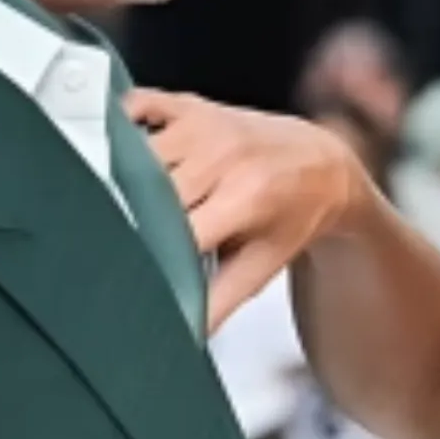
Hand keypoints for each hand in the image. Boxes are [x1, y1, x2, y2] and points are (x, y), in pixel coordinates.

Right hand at [124, 88, 370, 331]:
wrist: (323, 165)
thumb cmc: (291, 218)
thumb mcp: (262, 267)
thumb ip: (216, 303)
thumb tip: (175, 334)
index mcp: (244, 197)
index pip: (174, 229)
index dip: (146, 251)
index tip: (126, 269)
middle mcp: (223, 154)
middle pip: (147, 190)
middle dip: (129, 217)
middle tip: (116, 240)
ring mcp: (204, 123)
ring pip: (135, 153)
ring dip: (122, 179)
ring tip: (122, 205)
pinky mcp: (190, 103)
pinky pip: (136, 106)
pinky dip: (118, 127)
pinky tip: (117, 154)